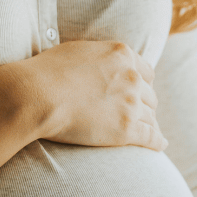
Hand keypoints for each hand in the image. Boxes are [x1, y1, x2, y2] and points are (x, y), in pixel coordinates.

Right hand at [19, 40, 166, 151]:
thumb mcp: (78, 51)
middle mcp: (132, 77)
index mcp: (122, 54)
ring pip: (150, 117)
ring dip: (149, 124)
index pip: (145, 72)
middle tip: (137, 114)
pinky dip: (157, 142)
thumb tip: (98, 63)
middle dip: (144, 105)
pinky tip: (160, 145)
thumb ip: (97, 57)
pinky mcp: (126, 129)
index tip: (137, 93)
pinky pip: (151, 137)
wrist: (36, 95)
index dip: (142, 84)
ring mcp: (130, 104)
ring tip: (148, 132)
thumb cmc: (46, 72)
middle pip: (149, 95)